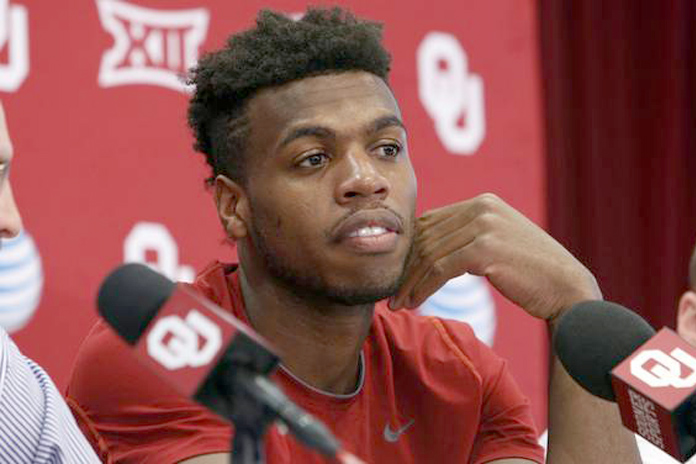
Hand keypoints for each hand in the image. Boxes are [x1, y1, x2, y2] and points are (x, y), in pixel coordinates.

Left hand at [390, 193, 600, 321]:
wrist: (568, 290)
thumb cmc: (532, 274)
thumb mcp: (499, 243)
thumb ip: (469, 237)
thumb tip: (429, 247)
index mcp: (483, 203)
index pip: (432, 222)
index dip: (410, 250)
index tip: (398, 275)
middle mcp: (482, 207)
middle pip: (427, 237)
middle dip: (406, 267)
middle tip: (392, 292)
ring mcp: (484, 225)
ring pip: (429, 253)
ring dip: (409, 281)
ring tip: (397, 303)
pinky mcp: (485, 248)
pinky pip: (439, 268)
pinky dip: (422, 287)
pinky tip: (413, 303)